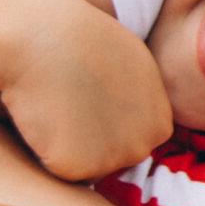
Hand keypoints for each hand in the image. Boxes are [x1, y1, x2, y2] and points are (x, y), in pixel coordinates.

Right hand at [0, 0, 171, 180]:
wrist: (44, 35)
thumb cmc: (81, 41)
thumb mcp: (135, 67)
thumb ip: (140, 100)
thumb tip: (129, 116)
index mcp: (161, 122)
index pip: (133, 142)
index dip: (105, 124)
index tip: (89, 99)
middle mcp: (145, 144)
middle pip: (112, 161)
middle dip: (90, 142)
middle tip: (68, 103)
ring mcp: (113, 159)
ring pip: (85, 167)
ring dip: (67, 147)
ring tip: (57, 107)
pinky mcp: (78, 167)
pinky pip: (57, 170)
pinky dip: (44, 151)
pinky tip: (43, 118)